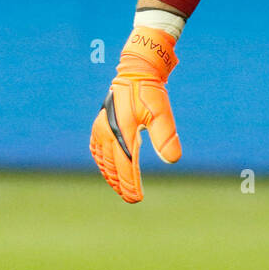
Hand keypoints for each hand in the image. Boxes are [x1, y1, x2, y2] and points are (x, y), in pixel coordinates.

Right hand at [90, 25, 181, 201]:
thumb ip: (166, 137)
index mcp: (122, 130)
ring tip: (121, 188)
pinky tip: (108, 169)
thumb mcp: (162, 113)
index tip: (136, 198)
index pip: (126, 165)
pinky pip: (96, 149)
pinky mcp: (100, 124)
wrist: (136, 71)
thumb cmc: (151, 92)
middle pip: (113, 166)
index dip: (131, 184)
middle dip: (121, 184)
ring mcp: (101, 127)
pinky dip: (102, 162)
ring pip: (103, 160)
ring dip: (111, 175)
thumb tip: (172, 160)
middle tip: (131, 197)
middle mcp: (107, 131)